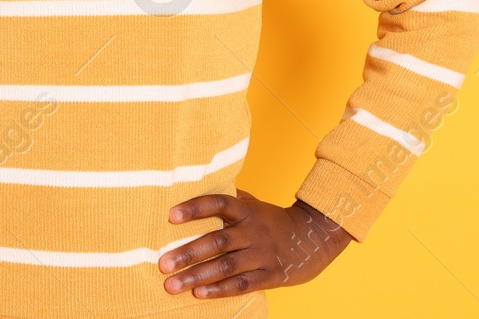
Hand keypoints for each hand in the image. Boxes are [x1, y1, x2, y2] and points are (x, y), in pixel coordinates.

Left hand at [158, 191, 350, 298]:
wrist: (315, 237)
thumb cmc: (272, 220)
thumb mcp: (254, 203)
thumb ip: (228, 199)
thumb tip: (196, 183)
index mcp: (246, 210)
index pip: (219, 204)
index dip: (195, 208)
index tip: (171, 216)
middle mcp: (253, 231)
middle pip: (217, 241)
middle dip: (187, 253)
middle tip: (162, 264)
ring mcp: (262, 254)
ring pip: (226, 267)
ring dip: (197, 276)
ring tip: (172, 285)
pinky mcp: (271, 276)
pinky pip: (242, 284)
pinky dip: (220, 290)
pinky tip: (199, 294)